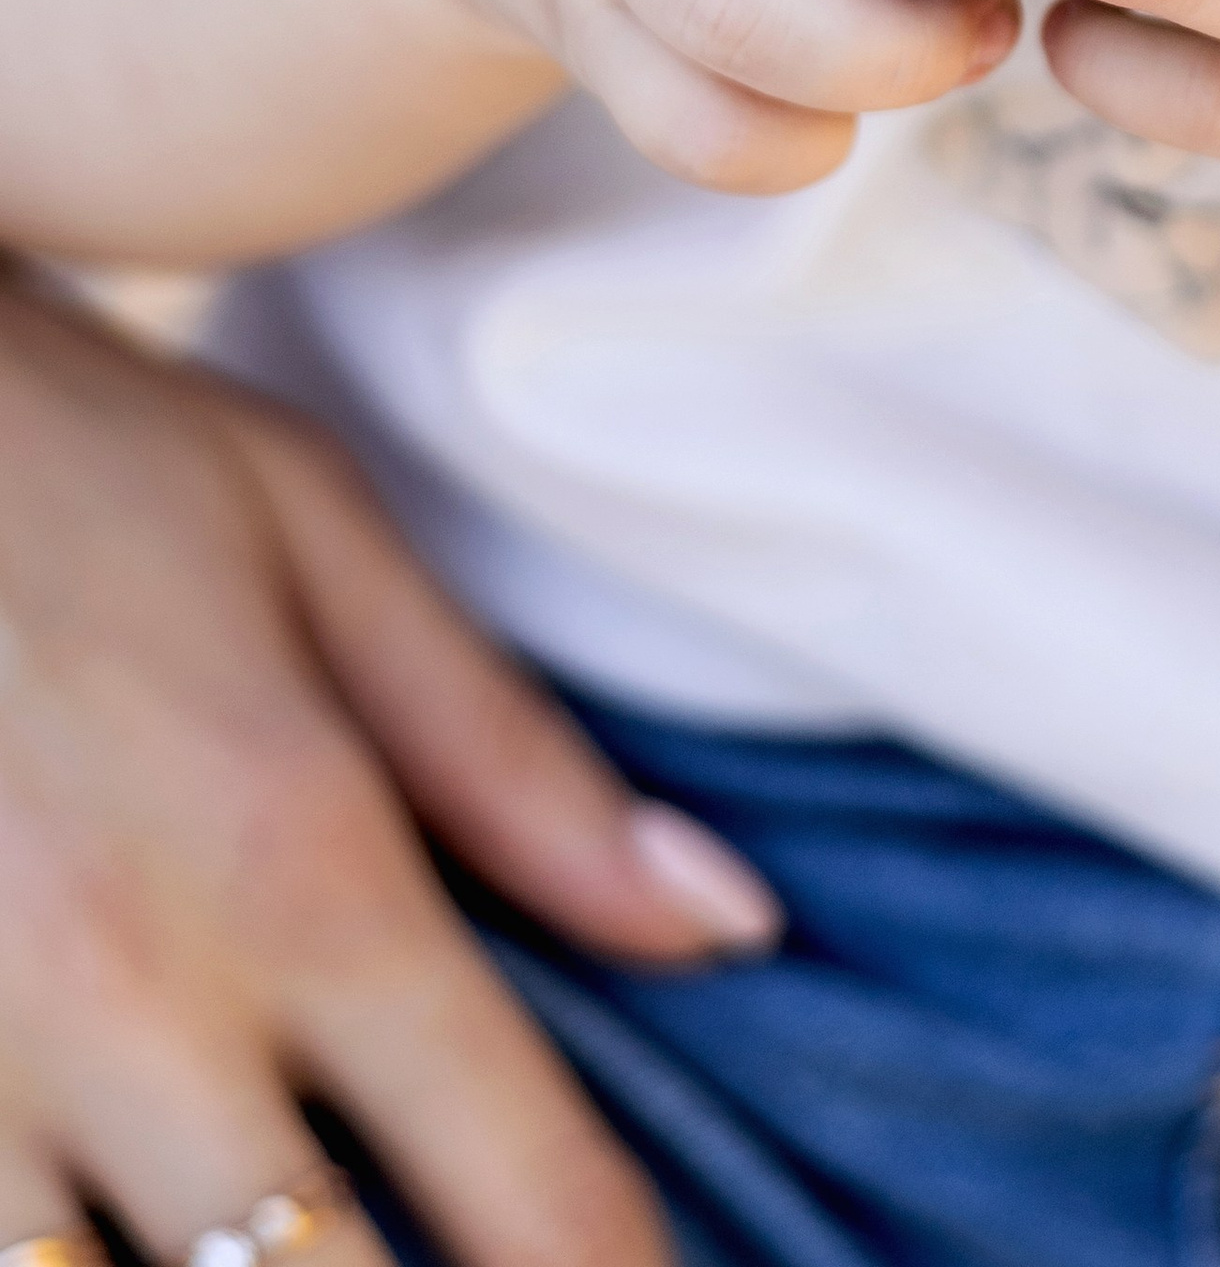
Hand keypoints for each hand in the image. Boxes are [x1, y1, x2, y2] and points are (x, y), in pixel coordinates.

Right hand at [0, 274, 775, 1265]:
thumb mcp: (317, 539)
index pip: (519, 1187)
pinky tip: (124, 1223)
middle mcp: (135, 1005)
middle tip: (469, 1256)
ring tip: (292, 1241)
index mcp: (298, 865)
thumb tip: (727, 924)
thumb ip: (517, 760)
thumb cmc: (71, 457)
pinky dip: (55, 1254)